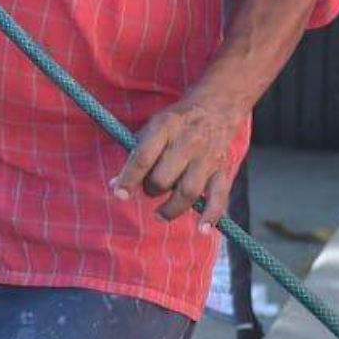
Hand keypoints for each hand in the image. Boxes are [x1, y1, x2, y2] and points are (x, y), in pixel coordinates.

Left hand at [110, 92, 247, 230]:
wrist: (217, 108)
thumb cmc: (176, 122)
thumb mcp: (152, 127)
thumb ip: (135, 154)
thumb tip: (115, 184)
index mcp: (164, 128)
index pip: (143, 158)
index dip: (129, 178)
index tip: (119, 194)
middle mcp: (187, 143)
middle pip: (164, 178)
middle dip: (151, 190)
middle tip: (149, 190)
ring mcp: (207, 158)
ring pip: (188, 192)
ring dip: (171, 209)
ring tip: (160, 214)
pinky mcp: (223, 170)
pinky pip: (219, 198)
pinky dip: (211, 216)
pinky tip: (201, 230)